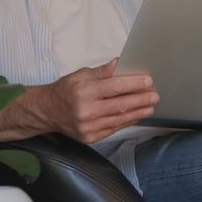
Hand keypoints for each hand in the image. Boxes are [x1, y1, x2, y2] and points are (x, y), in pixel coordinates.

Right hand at [38, 58, 158, 143]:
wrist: (47, 112)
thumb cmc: (65, 91)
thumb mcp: (80, 75)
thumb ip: (102, 72)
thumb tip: (119, 63)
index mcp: (83, 91)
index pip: (115, 87)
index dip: (134, 84)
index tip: (148, 81)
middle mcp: (86, 110)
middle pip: (120, 105)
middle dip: (141, 100)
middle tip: (155, 96)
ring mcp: (88, 126)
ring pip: (119, 119)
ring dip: (138, 112)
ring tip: (150, 107)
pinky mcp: (90, 137)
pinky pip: (113, 129)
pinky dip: (126, 121)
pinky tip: (136, 115)